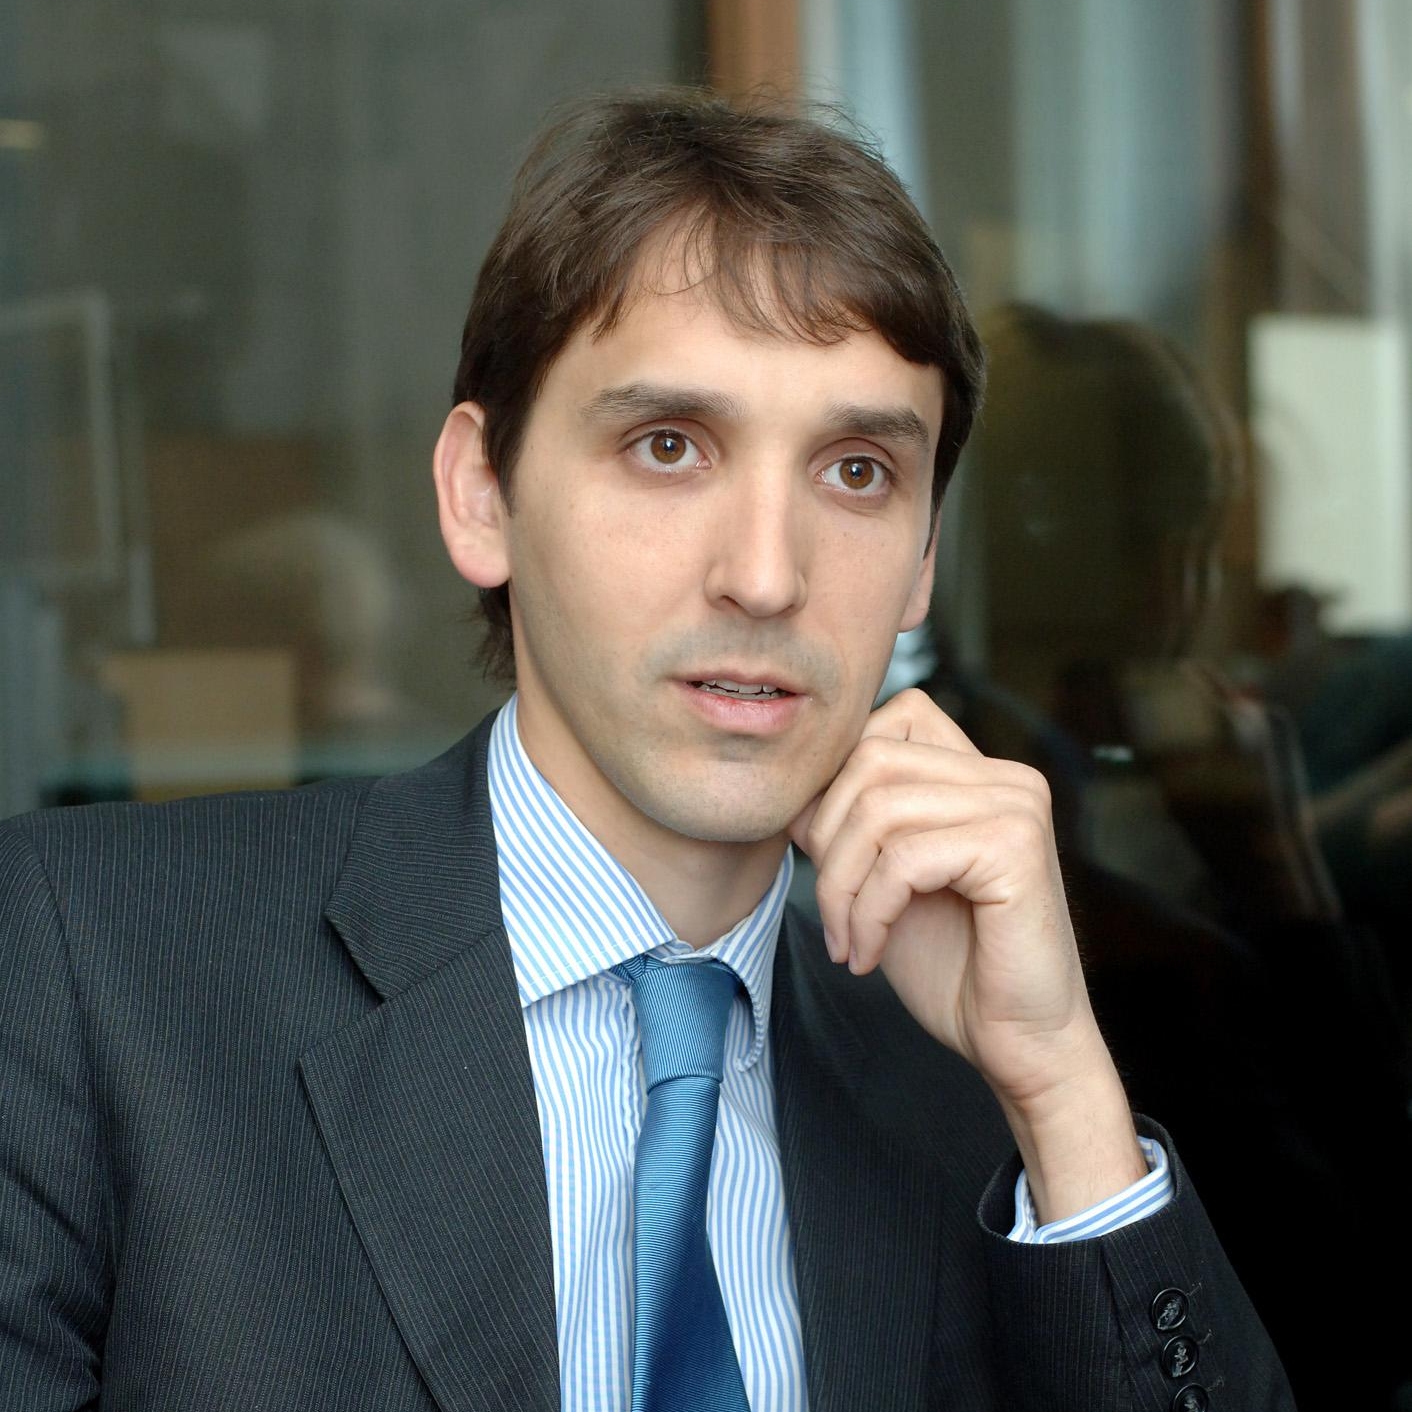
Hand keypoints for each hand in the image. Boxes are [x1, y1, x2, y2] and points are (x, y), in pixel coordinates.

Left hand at [790, 689, 1144, 1218]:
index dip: (835, 785)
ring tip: (848, 939)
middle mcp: (1007, 777)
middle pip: (870, 760)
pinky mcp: (1015, 846)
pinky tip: (868, 953)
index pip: (885, 723)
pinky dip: (868, 911)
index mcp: (981, 773)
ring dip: (840, 885)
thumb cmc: (953, 967)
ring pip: (878, 808)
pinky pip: (904, 858)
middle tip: (833, 914)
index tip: (826, 860)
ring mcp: (1017, 806)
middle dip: (828, 840)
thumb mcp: (881, 879)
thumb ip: (850, 822)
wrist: (1017, 1045)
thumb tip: (795, 787)